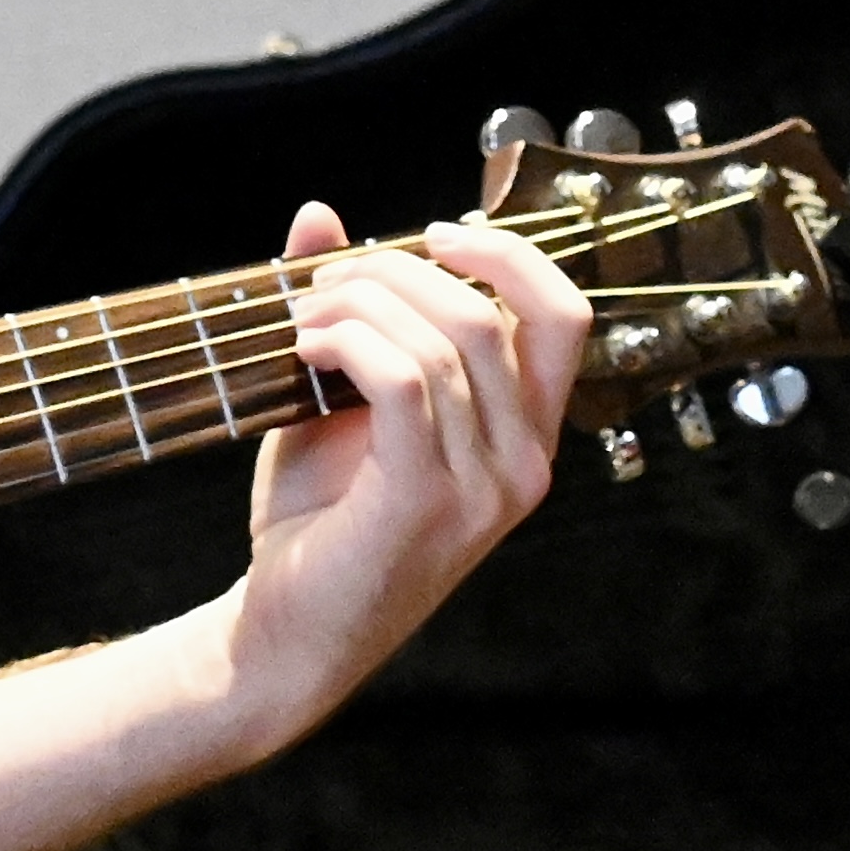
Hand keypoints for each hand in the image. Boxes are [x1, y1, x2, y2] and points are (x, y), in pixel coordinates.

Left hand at [227, 202, 587, 724]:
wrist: (284, 636)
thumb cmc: (319, 523)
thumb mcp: (341, 402)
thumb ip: (346, 311)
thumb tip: (318, 214)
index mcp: (526, 438)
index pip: (565, 316)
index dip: (510, 254)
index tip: (432, 233)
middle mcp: (523, 465)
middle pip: (493, 314)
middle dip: (402, 270)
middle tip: (328, 280)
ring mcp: (482, 490)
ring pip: (445, 340)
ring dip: (361, 302)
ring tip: (303, 315)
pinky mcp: (424, 503)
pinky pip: (404, 381)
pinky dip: (350, 340)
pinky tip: (306, 346)